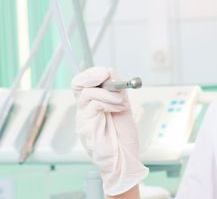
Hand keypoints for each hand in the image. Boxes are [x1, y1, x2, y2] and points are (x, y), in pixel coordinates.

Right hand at [71, 66, 148, 195]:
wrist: (125, 158)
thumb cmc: (123, 136)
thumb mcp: (122, 106)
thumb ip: (117, 90)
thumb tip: (111, 72)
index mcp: (92, 103)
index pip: (83, 82)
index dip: (92, 73)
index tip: (107, 71)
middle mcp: (84, 110)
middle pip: (77, 84)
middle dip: (91, 75)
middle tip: (105, 75)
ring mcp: (83, 119)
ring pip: (88, 93)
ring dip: (109, 93)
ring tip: (121, 102)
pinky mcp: (86, 127)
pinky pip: (94, 105)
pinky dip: (109, 102)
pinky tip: (119, 109)